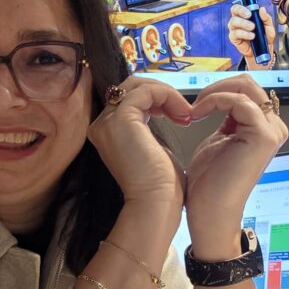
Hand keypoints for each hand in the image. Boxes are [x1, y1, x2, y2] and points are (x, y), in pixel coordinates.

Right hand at [87, 78, 191, 208]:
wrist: (156, 204)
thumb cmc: (160, 187)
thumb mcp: (153, 148)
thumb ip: (149, 128)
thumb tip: (162, 108)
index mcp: (107, 132)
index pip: (130, 99)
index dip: (158, 100)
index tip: (181, 117)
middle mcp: (102, 124)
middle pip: (131, 87)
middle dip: (161, 93)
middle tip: (185, 113)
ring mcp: (108, 121)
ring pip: (138, 85)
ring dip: (167, 94)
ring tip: (186, 114)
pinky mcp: (121, 118)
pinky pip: (146, 91)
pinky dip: (168, 96)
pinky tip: (182, 115)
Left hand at [185, 75, 288, 258]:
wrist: (210, 211)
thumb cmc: (209, 182)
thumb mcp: (219, 140)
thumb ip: (227, 119)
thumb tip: (221, 97)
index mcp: (263, 128)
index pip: (245, 90)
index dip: (216, 90)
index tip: (191, 106)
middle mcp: (273, 127)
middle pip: (248, 83)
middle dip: (215, 87)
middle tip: (191, 104)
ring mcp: (272, 130)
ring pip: (245, 87)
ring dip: (213, 93)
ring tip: (192, 110)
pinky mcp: (263, 135)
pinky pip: (238, 101)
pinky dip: (214, 101)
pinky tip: (196, 114)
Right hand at [226, 4, 276, 69]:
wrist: (262, 51)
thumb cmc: (264, 37)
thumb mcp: (269, 27)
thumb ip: (266, 18)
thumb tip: (262, 9)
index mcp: (246, 14)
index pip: (240, 5)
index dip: (243, 6)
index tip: (251, 11)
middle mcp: (238, 20)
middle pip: (234, 10)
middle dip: (241, 11)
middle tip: (249, 16)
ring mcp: (235, 29)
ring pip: (233, 21)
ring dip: (243, 23)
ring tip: (253, 28)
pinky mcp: (233, 38)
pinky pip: (235, 33)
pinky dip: (244, 34)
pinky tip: (251, 36)